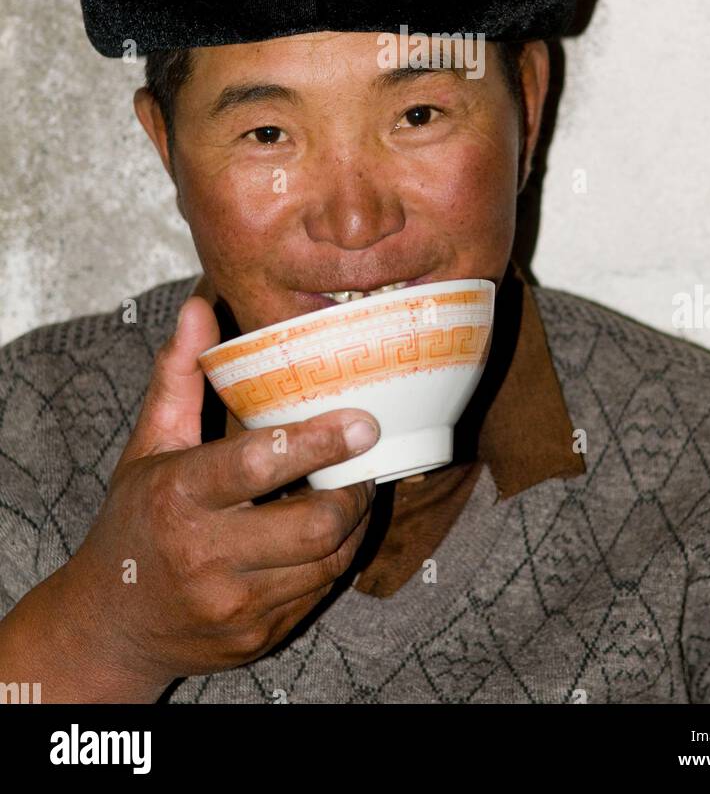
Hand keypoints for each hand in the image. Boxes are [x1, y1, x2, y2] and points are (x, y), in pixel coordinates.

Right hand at [53, 295, 379, 698]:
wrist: (111, 624)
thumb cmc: (135, 519)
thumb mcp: (149, 445)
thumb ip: (179, 376)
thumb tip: (200, 306)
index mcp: (180, 496)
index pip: (259, 464)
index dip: (318, 441)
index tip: (362, 422)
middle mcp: (206, 555)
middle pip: (313, 524)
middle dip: (353, 490)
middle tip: (364, 460)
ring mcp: (234, 605)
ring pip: (326, 562)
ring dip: (350, 524)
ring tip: (349, 491)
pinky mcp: (256, 639)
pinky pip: (317, 594)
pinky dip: (331, 560)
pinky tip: (323, 535)